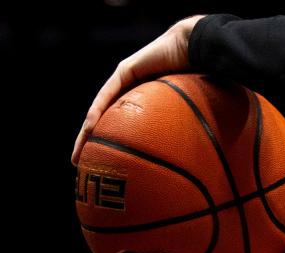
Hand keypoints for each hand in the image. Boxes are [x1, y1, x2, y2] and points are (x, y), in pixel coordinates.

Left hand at [72, 15, 204, 164]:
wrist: (199, 49)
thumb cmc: (206, 82)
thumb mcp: (193, 114)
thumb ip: (191, 133)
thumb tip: (201, 164)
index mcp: (149, 106)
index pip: (127, 130)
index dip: (117, 149)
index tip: (111, 171)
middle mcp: (135, 93)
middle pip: (108, 123)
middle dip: (94, 146)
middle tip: (84, 166)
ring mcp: (128, 81)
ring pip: (100, 111)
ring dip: (87, 134)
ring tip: (78, 154)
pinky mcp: (126, 71)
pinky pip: (107, 96)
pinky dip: (97, 113)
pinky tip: (89, 130)